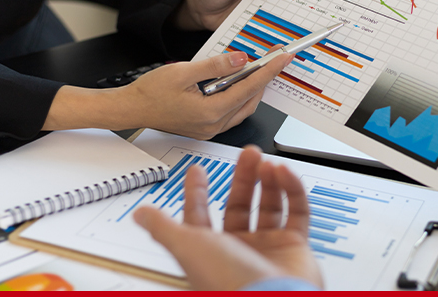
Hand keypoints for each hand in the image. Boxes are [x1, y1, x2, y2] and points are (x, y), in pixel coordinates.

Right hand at [43, 50, 291, 139]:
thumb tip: (240, 59)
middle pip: (250, 101)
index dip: (268, 71)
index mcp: (210, 112)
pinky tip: (236, 84)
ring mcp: (210, 130)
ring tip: (256, 69)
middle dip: (263, 80)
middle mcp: (213, 125)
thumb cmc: (150, 92)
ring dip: (251, 90)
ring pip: (242, 109)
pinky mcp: (205, 129)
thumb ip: (214, 65)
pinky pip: (231, 114)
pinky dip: (238, 98)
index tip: (282, 58)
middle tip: (273, 61)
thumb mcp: (183, 71)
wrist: (131, 109)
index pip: (249, 88)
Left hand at [134, 147, 322, 290]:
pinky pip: (297, 212)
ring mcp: (268, 248)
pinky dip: (292, 190)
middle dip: (242, 177)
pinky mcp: (295, 247)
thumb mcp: (187, 247)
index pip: (200, 217)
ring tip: (266, 162)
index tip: (197, 170)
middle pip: (239, 205)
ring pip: (269, 206)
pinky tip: (284, 173)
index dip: (197, 192)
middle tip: (248, 155)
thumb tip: (141, 215)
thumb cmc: (228, 282)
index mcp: (210, 252)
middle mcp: (239, 250)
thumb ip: (162, 227)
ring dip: (268, 181)